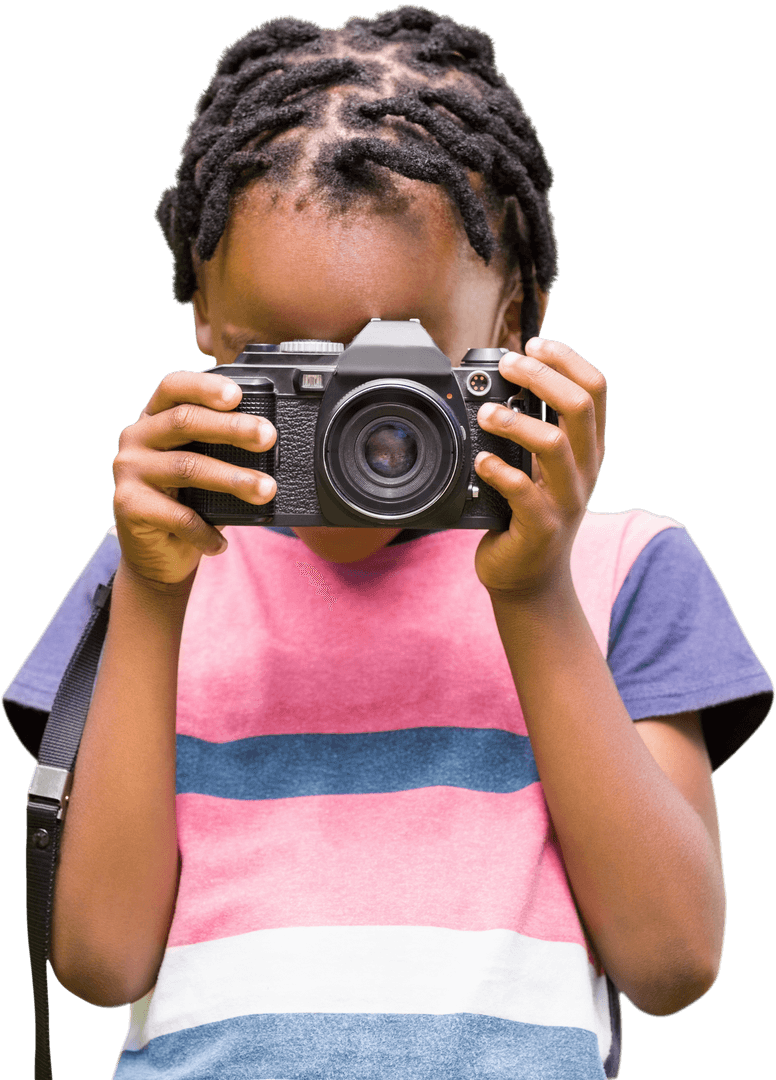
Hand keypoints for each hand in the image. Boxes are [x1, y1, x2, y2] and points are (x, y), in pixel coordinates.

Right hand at [112, 371, 276, 585]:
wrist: (158, 555)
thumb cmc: (190, 503)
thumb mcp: (206, 466)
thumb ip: (224, 448)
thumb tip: (270, 439)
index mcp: (155, 418)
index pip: (174, 387)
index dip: (204, 386)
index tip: (238, 395)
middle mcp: (136, 438)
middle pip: (184, 421)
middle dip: (232, 428)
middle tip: (268, 437)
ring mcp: (128, 470)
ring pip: (187, 466)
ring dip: (232, 479)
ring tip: (266, 491)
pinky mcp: (127, 505)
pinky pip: (177, 515)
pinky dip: (205, 530)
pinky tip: (222, 543)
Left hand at [472, 337, 605, 599]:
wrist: (531, 579)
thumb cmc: (530, 515)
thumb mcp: (542, 468)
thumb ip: (535, 429)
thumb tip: (505, 380)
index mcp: (589, 448)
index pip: (596, 388)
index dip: (567, 358)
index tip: (533, 343)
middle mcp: (585, 470)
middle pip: (580, 405)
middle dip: (541, 375)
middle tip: (508, 365)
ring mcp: (567, 499)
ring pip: (554, 444)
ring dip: (515, 421)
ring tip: (486, 414)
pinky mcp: (542, 527)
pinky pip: (523, 491)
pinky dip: (498, 471)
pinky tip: (479, 462)